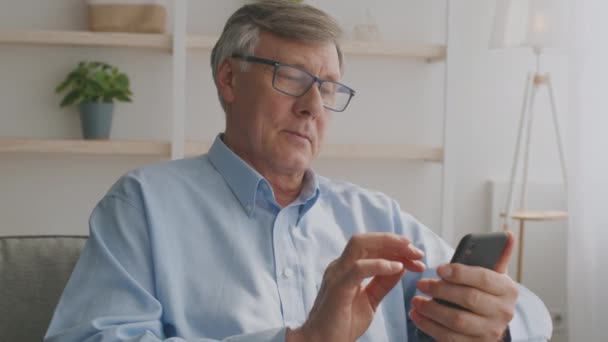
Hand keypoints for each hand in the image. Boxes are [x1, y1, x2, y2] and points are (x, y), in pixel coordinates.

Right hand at [287, 233, 425, 341]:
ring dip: (389, 246)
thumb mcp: (370, 299)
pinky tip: (397, 268)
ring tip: (410, 255)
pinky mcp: (338, 286)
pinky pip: (360, 268)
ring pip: (360, 245)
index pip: (371, 247)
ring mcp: (337, 273)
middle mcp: (340, 265)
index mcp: (347, 267)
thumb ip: (383, 282)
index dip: (395, 247)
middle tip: (417, 252)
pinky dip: (380, 264)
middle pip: (366, 240)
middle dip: (394, 241)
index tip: (417, 257)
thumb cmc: (343, 323)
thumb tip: (400, 266)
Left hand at [410, 232, 517, 340]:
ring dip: (431, 310)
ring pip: (457, 321)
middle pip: (469, 299)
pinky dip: (429, 326)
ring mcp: (490, 332)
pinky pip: (449, 338)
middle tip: (421, 284)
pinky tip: (417, 316)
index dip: (460, 273)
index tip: (439, 269)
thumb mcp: (496, 276)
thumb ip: (497, 256)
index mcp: (508, 290)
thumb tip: (507, 234)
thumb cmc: (488, 294)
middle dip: (441, 290)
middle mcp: (503, 313)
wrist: (493, 325)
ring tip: (415, 300)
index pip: (484, 278)